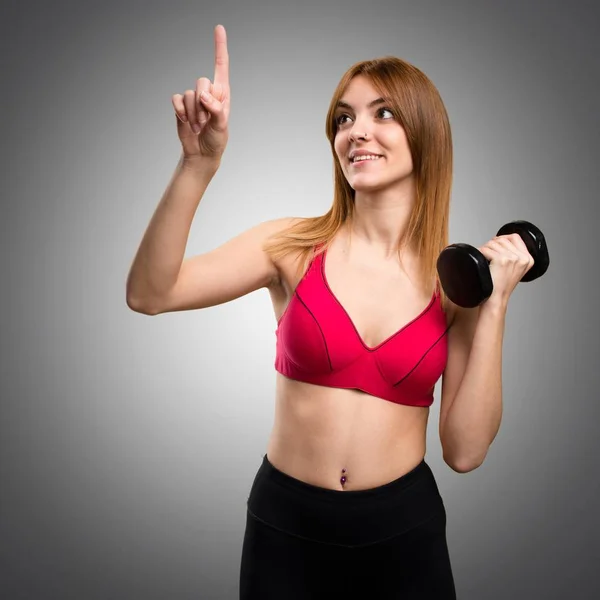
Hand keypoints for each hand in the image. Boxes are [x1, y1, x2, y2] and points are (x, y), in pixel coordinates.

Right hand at [171, 24, 229, 161]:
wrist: (201, 153)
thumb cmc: (216, 140)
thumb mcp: (221, 127)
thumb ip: (215, 109)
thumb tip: (204, 96)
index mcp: (222, 94)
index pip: (221, 66)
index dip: (219, 47)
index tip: (218, 28)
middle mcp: (208, 93)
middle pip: (201, 81)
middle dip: (203, 104)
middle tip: (206, 121)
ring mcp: (194, 99)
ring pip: (189, 94)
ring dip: (193, 113)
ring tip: (199, 126)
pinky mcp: (181, 106)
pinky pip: (176, 98)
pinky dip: (180, 111)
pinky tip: (186, 121)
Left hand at [478, 233, 534, 303]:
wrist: (496, 298)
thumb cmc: (501, 286)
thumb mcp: (515, 269)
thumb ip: (515, 255)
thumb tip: (501, 240)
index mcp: (528, 259)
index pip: (515, 237)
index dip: (503, 238)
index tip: (495, 243)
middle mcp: (522, 258)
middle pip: (503, 239)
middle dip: (492, 244)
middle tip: (487, 254)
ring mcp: (513, 258)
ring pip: (493, 243)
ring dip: (485, 249)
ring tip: (484, 259)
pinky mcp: (502, 260)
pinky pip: (486, 249)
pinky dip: (480, 253)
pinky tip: (481, 260)